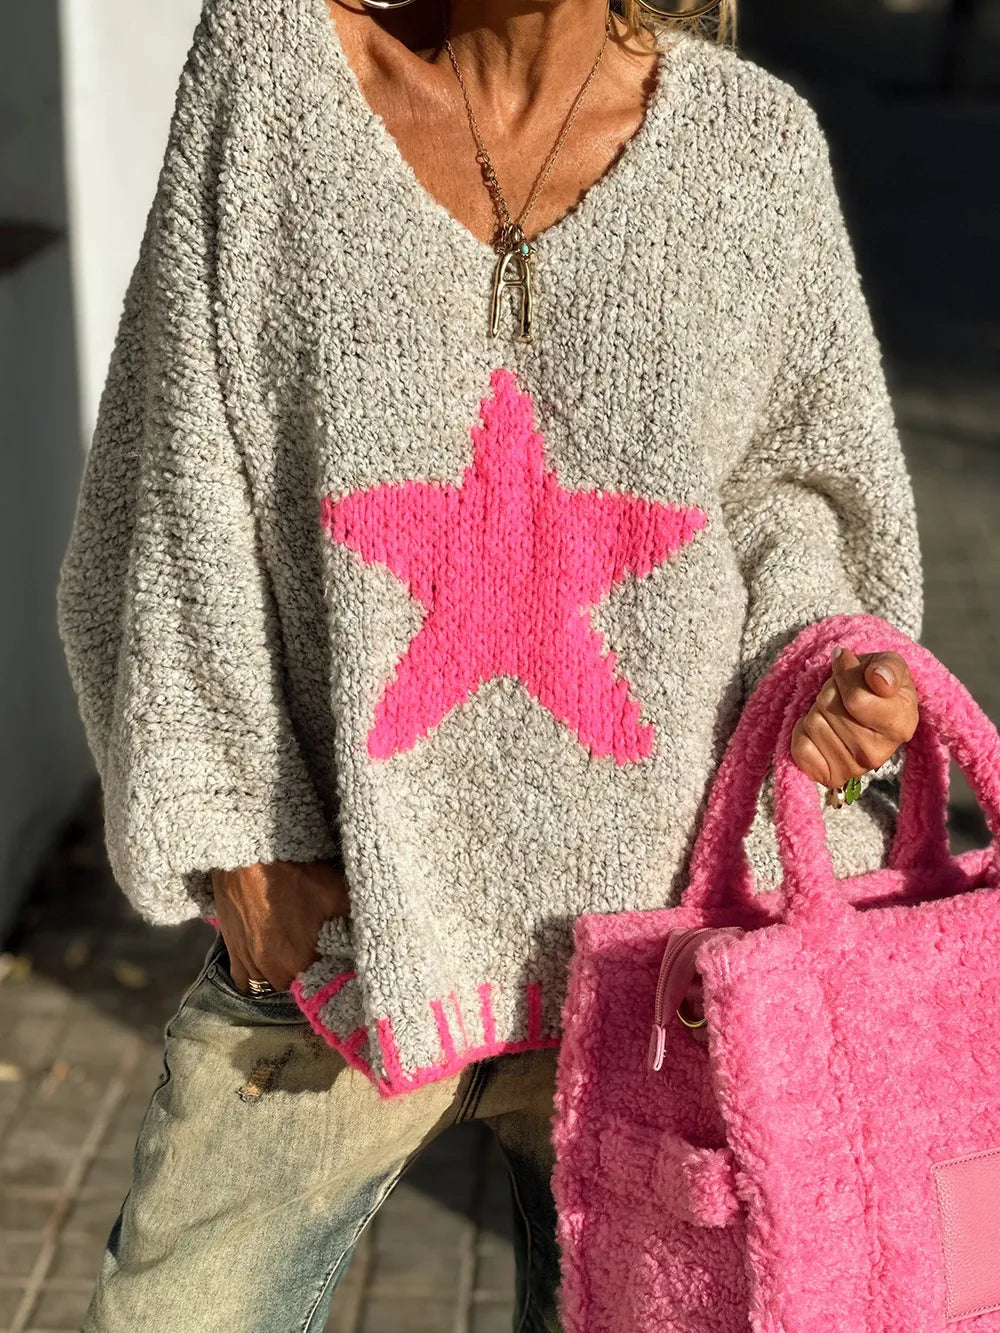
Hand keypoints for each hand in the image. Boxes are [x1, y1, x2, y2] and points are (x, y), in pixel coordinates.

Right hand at [209, 859, 349, 993]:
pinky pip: (244, 980)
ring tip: (292, 957)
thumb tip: (366, 941)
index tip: (336, 961)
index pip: (324, 984)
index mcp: (302, 963)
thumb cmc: (295, 875)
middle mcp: (274, 972)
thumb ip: (353, 924)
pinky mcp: (233, 954)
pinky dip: (256, 976)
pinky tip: (267, 962)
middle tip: (314, 954)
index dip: (332, 973)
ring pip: (269, 985)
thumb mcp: (337, 894)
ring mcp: (250, 965)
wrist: (251, 858)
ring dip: (282, 975)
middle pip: (296, 986)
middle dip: (306, 974)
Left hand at [790, 646, 918, 788]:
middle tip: (843, 694)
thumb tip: (878, 677)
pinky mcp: (831, 777)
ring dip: (818, 710)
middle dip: (830, 692)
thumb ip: (887, 668)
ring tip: (835, 712)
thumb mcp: (887, 665)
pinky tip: (822, 731)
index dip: (846, 677)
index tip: (856, 673)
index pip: (856, 699)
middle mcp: (880, 753)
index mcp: (901, 724)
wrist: (865, 711)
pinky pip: (801, 747)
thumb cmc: (876, 684)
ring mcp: (855, 769)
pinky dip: (802, 732)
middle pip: (830, 708)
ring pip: (814, 723)